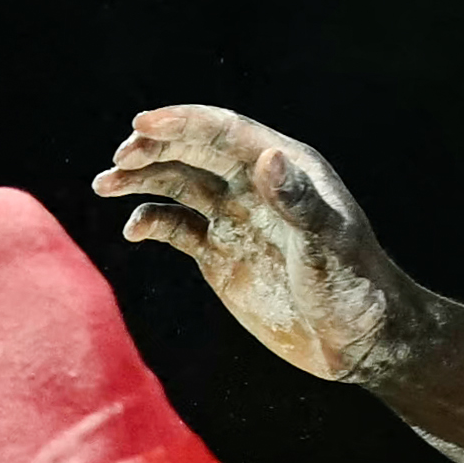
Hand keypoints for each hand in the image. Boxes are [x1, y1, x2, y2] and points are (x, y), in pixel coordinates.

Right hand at [93, 106, 432, 386]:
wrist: (357, 340)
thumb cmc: (354, 287)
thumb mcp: (329, 245)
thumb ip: (298, 204)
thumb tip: (266, 157)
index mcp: (285, 168)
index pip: (224, 132)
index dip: (182, 123)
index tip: (140, 125)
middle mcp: (256, 185)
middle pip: (194, 151)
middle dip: (154, 148)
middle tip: (120, 158)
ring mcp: (235, 218)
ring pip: (178, 184)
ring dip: (142, 179)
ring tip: (106, 183)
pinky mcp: (219, 253)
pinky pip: (175, 226)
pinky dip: (150, 221)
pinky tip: (134, 230)